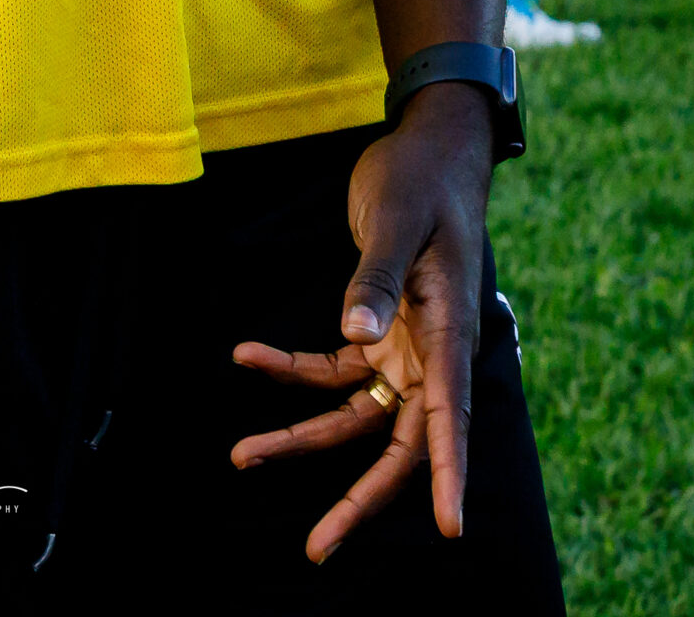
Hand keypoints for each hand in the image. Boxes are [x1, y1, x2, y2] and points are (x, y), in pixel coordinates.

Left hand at [229, 86, 491, 562]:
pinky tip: (246, 356)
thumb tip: (353, 332)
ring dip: (303, 436)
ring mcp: (404, 345)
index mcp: (449, 331)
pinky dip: (289, 368)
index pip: (450, 415)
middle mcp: (430, 352)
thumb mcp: (395, 220)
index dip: (450, 474)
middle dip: (359, 497)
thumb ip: (375, 277)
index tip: (450, 529)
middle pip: (401, 444)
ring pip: (356, 415)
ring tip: (242, 454)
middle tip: (315, 545)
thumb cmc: (420, 180)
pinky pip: (332, 366)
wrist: (429, 147)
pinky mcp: (377, 326)